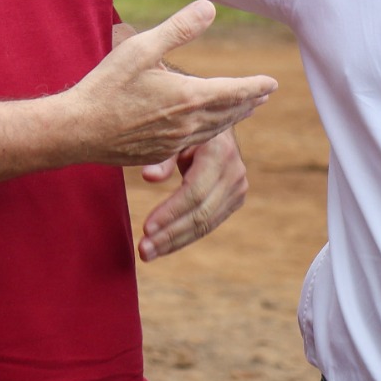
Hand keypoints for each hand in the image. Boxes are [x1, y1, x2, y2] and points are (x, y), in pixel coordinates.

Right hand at [70, 0, 276, 166]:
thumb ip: (178, 29)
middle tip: (265, 94)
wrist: (77, 131)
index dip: (255, 86)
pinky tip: (207, 129)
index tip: (273, 82)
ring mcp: (174, 141)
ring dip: (233, 117)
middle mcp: (188, 123)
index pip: (234, 91)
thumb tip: (209, 7)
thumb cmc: (106, 86)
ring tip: (245, 109)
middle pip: (229, 112)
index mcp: (188, 96)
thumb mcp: (142, 48)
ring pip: (214, 129)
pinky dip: (211, 132)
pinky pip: (195, 142)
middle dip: (249, 102)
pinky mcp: (160, 152)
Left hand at [137, 130, 247, 260]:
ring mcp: (238, 188)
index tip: (146, 228)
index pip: (194, 192)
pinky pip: (209, 224)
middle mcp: (234, 173)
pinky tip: (164, 245)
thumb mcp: (176, 135)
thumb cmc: (189, 129)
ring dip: (175, 241)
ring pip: (206, 224)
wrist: (219, 127)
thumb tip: (148, 177)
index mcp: (219, 152)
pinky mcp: (235, 199)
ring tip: (148, 253)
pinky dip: (185, 236)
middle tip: (143, 250)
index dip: (170, 212)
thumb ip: (163, 156)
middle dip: (170, 234)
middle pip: (201, 213)